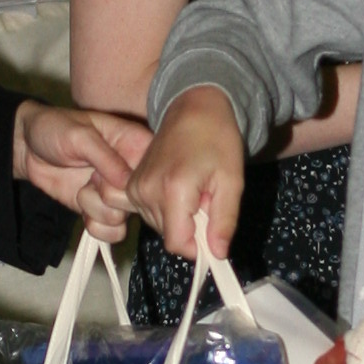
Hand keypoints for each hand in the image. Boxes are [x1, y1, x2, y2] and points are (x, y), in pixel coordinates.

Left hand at [14, 98, 142, 241]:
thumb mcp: (79, 135)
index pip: (154, 173)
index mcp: (137, 144)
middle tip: (92, 178)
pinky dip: (94, 226)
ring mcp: (119, 194)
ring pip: (123, 219)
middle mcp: (133, 172)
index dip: (131, 182)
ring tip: (83, 187)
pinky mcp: (104, 211)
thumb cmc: (54, 129)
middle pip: (139, 202)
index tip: (106, 174)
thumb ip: (105, 156)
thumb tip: (126, 181)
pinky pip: (113, 233)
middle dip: (109, 196)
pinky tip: (81, 207)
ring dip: (96, 208)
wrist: (28, 148)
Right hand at [126, 87, 246, 261]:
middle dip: (192, 227)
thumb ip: (224, 221)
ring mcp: (135, 188)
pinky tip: (180, 188)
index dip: (198, 246)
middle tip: (206, 198)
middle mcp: (146, 190)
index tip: (213, 230)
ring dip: (181, 218)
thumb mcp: (232, 182)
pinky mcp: (131, 185)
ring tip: (194, 190)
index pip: (177, 243)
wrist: (194, 109)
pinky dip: (168, 209)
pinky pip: (150, 214)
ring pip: (160, 227)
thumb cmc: (218, 140)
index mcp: (173, 189)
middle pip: (170, 236)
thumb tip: (217, 254)